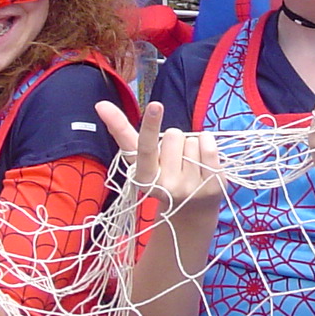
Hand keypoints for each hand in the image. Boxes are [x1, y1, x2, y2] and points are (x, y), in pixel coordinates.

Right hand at [97, 100, 223, 218]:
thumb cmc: (162, 175)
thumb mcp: (141, 160)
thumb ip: (122, 132)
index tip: (156, 104)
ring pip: (192, 140)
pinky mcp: (214, 186)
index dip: (150, 125)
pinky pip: (210, 145)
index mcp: (143, 178)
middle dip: (175, 141)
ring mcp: (191, 188)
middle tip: (174, 160)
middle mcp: (166, 186)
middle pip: (174, 134)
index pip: (147, 147)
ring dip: (191, 146)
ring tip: (187, 165)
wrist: (191, 211)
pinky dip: (207, 144)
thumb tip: (100, 104)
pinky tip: (203, 160)